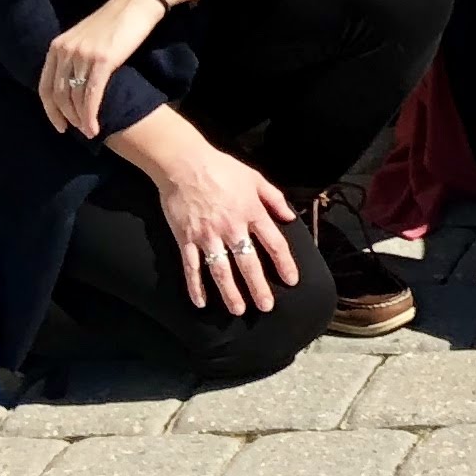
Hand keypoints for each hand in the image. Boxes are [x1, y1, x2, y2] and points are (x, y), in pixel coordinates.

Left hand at [37, 0, 165, 137]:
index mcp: (58, 46)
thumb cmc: (118, 19)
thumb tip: (72, 83)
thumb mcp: (86, 36)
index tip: (59, 125)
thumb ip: (74, 55)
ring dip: (80, 120)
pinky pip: (91, 95)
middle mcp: (65, 51)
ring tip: (89, 132)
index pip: (45, 86)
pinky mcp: (102, 60)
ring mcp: (83, 55)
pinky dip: (90, 115)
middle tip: (76, 131)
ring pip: (74, 98)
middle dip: (66, 117)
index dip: (50, 110)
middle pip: (59, 95)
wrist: (140, 2)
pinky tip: (94, 127)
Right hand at [151, 144, 300, 313]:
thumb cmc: (222, 168)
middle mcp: (232, 227)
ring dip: (230, 293)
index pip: (273, 243)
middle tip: (266, 306)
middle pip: (248, 263)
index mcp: (252, 212)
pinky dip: (195, 286)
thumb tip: (290, 217)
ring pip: (221, 270)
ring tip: (239, 310)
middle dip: (258, 287)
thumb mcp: (255, 178)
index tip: (291, 281)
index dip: (284, 264)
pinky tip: (201, 303)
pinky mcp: (185, 238)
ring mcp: (207, 235)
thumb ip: (274, 198)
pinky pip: (191, 267)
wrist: (185, 164)